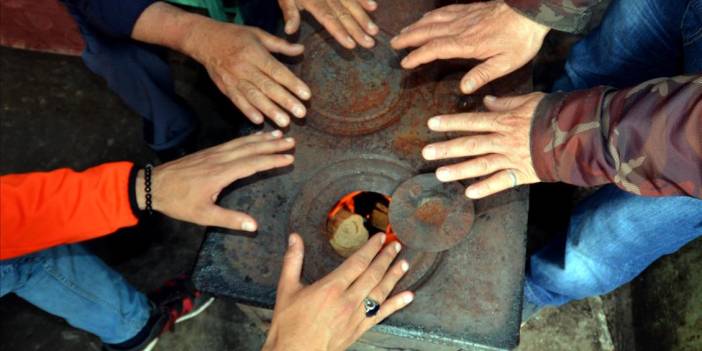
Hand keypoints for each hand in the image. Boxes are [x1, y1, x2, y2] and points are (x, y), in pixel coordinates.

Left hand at [136, 131, 294, 230]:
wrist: (153, 185)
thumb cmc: (178, 202)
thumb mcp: (203, 215)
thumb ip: (230, 219)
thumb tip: (254, 226)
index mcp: (220, 174)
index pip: (253, 164)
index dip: (272, 161)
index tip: (289, 158)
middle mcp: (220, 159)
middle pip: (251, 149)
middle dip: (272, 145)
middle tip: (292, 141)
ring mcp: (214, 153)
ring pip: (242, 142)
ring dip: (262, 139)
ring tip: (279, 135)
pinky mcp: (209, 152)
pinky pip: (233, 142)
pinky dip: (247, 138)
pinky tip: (254, 138)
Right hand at [183, 21, 311, 126]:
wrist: (204, 40)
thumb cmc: (235, 36)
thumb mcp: (258, 34)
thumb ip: (280, 45)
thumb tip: (301, 49)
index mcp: (255, 53)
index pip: (277, 71)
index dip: (292, 83)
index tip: (307, 95)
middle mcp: (244, 67)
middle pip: (268, 87)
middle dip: (285, 101)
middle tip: (301, 113)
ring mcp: (233, 79)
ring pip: (254, 97)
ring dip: (270, 110)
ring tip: (285, 122)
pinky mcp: (225, 88)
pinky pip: (237, 101)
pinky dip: (248, 111)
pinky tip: (259, 121)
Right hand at [263, 233, 413, 350]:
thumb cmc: (289, 325)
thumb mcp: (287, 289)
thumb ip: (292, 261)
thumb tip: (294, 239)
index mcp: (331, 287)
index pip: (357, 262)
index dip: (371, 248)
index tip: (379, 238)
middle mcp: (347, 300)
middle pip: (373, 274)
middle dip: (386, 258)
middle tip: (396, 245)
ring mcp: (356, 315)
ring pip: (381, 291)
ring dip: (394, 276)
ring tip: (404, 264)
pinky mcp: (359, 329)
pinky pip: (382, 314)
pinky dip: (396, 304)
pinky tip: (408, 297)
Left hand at [279, 0, 379, 48]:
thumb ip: (289, 13)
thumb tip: (290, 31)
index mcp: (312, 0)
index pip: (328, 18)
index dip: (339, 32)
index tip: (351, 45)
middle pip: (344, 14)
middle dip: (358, 30)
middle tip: (370, 44)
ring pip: (352, 4)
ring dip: (364, 17)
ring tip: (374, 31)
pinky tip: (373, 7)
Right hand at [390, 1, 549, 93]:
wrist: (532, 11)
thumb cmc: (521, 39)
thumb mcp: (506, 63)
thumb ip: (483, 74)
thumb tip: (463, 88)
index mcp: (467, 44)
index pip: (434, 49)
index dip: (417, 56)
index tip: (404, 63)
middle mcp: (461, 28)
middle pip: (427, 31)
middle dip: (408, 38)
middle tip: (393, 44)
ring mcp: (465, 16)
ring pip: (434, 20)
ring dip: (416, 26)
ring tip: (403, 32)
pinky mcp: (472, 9)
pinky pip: (445, 11)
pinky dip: (431, 15)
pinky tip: (426, 18)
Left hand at [422, 93, 544, 198]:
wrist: (579, 134)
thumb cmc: (555, 114)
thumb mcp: (530, 100)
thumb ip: (506, 102)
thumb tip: (486, 101)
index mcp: (505, 121)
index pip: (472, 121)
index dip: (451, 122)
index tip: (431, 124)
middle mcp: (504, 140)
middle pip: (471, 144)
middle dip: (447, 148)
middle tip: (426, 152)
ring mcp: (512, 158)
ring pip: (481, 164)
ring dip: (459, 170)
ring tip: (440, 174)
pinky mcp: (522, 173)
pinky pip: (501, 182)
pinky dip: (485, 188)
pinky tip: (468, 193)